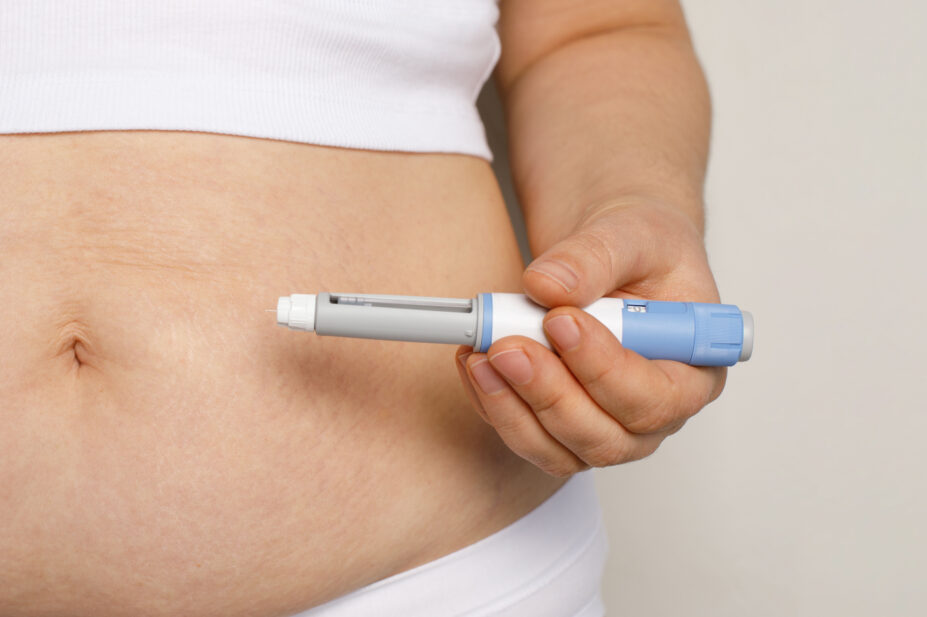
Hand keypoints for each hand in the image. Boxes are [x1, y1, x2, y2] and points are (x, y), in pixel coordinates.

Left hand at [454, 199, 726, 476]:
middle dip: (551, 395)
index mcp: (693, 372)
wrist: (608, 254)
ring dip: (513, 407)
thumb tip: (547, 286)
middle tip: (509, 347)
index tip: (561, 323)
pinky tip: (473, 361)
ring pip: (558, 449)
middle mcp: (652, 413)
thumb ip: (595, 258)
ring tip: (482, 355)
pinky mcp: (558, 425)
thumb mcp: (632, 234)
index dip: (605, 370)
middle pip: (605, 438)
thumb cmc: (641, 249)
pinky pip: (524, 434)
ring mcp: (604, 426)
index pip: (656, 398)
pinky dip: (492, 403)